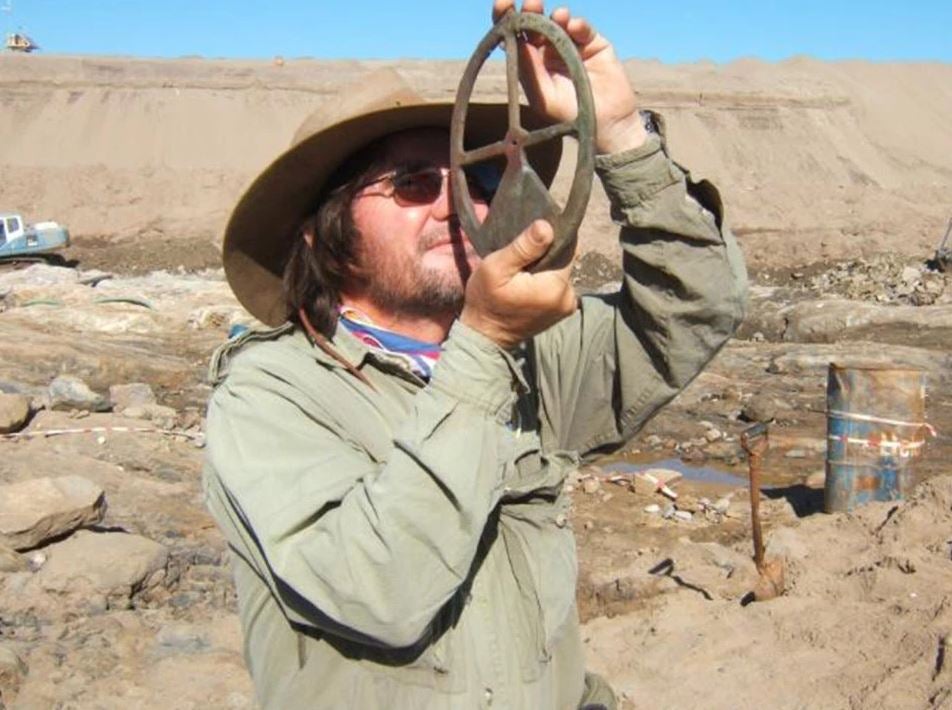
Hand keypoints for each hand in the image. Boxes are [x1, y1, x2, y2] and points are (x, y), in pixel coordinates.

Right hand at [460, 219, 576, 348]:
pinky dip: (545, 280)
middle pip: (564, 261)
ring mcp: (567, 308)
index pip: (567, 249)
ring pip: (560, 272)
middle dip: (546, 254)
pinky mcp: (561, 312)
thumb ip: (523, 248)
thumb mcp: (497, 268)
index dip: (549, 239)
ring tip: (522, 271)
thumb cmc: (486, 300)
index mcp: (556, 287)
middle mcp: (569, 298)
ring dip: (545, 268)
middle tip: (521, 257)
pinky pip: (557, 286)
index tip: (530, 238)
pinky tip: (527, 283)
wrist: (485, 336)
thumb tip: (547, 226)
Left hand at [492, 0, 646, 153]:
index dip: (506, 20)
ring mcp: (572, 45)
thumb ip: (529, 70)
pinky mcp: (594, 43)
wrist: (607, 124)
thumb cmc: (570, 115)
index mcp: (531, 64)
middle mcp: (548, 51)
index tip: (503, 5)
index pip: (514, 38)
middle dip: (530, 11)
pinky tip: (575, 27)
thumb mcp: (543, 97)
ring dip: (555, 16)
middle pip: (534, 24)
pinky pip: (583, 28)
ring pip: (558, 21)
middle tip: (531, 3)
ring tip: (558, 16)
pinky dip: (578, 25)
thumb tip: (514, 40)